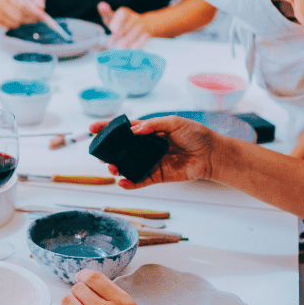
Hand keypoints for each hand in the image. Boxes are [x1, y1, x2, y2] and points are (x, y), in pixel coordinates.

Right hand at [0, 0, 46, 28]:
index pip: (22, 5)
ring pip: (15, 23)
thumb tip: (41, 7)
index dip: (33, 12)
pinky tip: (17, 19)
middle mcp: (0, 1)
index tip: (41, 16)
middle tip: (37, 19)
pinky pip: (10, 26)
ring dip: (24, 22)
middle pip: (19, 16)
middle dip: (30, 18)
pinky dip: (16, 25)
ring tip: (27, 17)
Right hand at [88, 114, 217, 187]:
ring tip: (111, 167)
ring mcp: (151, 162)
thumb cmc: (195, 134)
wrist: (212, 154)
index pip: (124, 129)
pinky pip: (140, 180)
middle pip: (122, 149)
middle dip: (109, 151)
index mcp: (149, 131)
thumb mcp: (174, 122)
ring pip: (128, 165)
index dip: (108, 128)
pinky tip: (122, 182)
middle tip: (100, 154)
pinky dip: (130, 183)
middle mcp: (147, 147)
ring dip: (117, 167)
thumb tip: (135, 130)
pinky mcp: (158, 176)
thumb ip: (153, 125)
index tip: (92, 129)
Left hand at [98, 2, 153, 47]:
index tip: (112, 28)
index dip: (118, 21)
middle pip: (126, 26)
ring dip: (125, 42)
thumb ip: (106, 12)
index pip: (123, 13)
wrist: (144, 25)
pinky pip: (141, 41)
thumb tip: (101, 5)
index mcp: (125, 12)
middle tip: (110, 44)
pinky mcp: (147, 35)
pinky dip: (134, 46)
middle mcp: (135, 18)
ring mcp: (142, 26)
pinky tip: (129, 49)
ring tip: (119, 48)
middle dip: (118, 36)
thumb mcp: (113, 17)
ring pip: (133, 35)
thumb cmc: (123, 22)